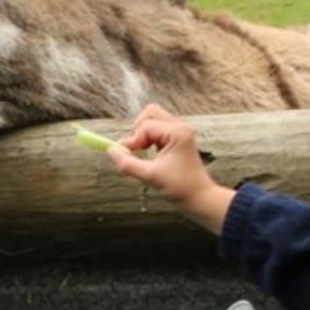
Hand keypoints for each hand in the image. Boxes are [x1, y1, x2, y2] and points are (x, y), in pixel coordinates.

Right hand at [106, 104, 233, 233]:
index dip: (132, 140)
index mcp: (177, 133)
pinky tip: (148, 153)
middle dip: (137, 129)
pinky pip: (157, 129)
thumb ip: (128, 164)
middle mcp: (180, 127)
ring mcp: (179, 132)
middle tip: (134, 148)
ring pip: (153, 120)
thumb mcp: (150, 176)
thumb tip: (111, 151)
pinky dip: (148, 138)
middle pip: (150, 113)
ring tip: (140, 151)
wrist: (199, 197)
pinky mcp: (177, 138)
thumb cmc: (180, 187)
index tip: (124, 154)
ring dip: (142, 134)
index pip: (146, 127)